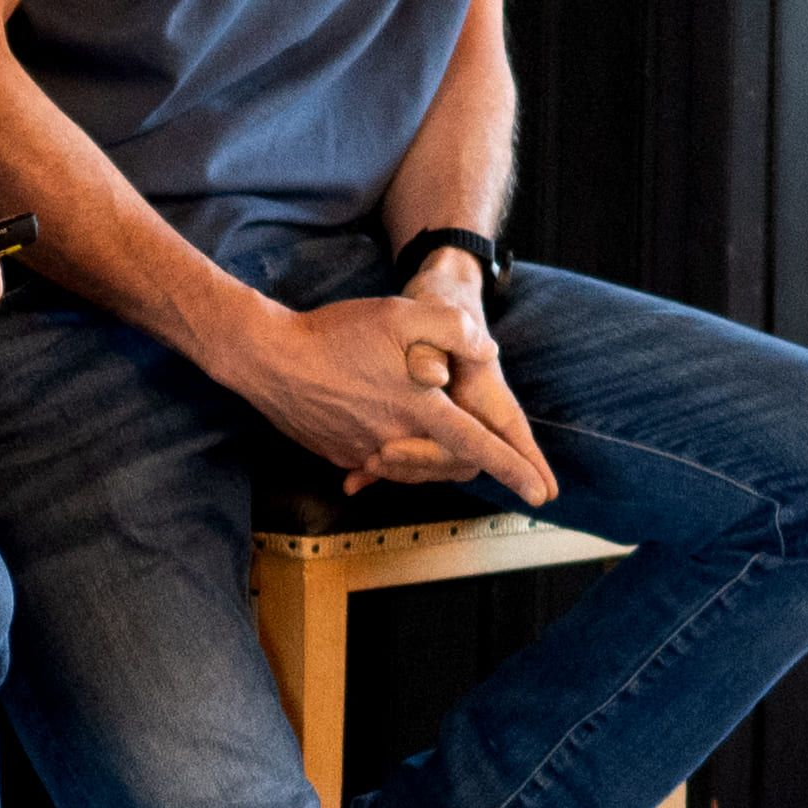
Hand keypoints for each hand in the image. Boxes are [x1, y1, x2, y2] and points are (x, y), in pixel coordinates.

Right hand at [222, 290, 556, 505]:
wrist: (267, 358)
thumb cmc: (334, 334)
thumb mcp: (401, 314)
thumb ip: (452, 329)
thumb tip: (486, 348)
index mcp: (420, 408)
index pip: (479, 446)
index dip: (515, 468)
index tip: (541, 493)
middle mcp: (395, 437)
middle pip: (448, 463)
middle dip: (469, 460)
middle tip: (483, 450)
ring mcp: (364, 450)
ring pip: (412, 465)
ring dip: (428, 457)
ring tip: (433, 437)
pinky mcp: (340, 452)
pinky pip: (377, 462)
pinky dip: (390, 454)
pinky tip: (384, 434)